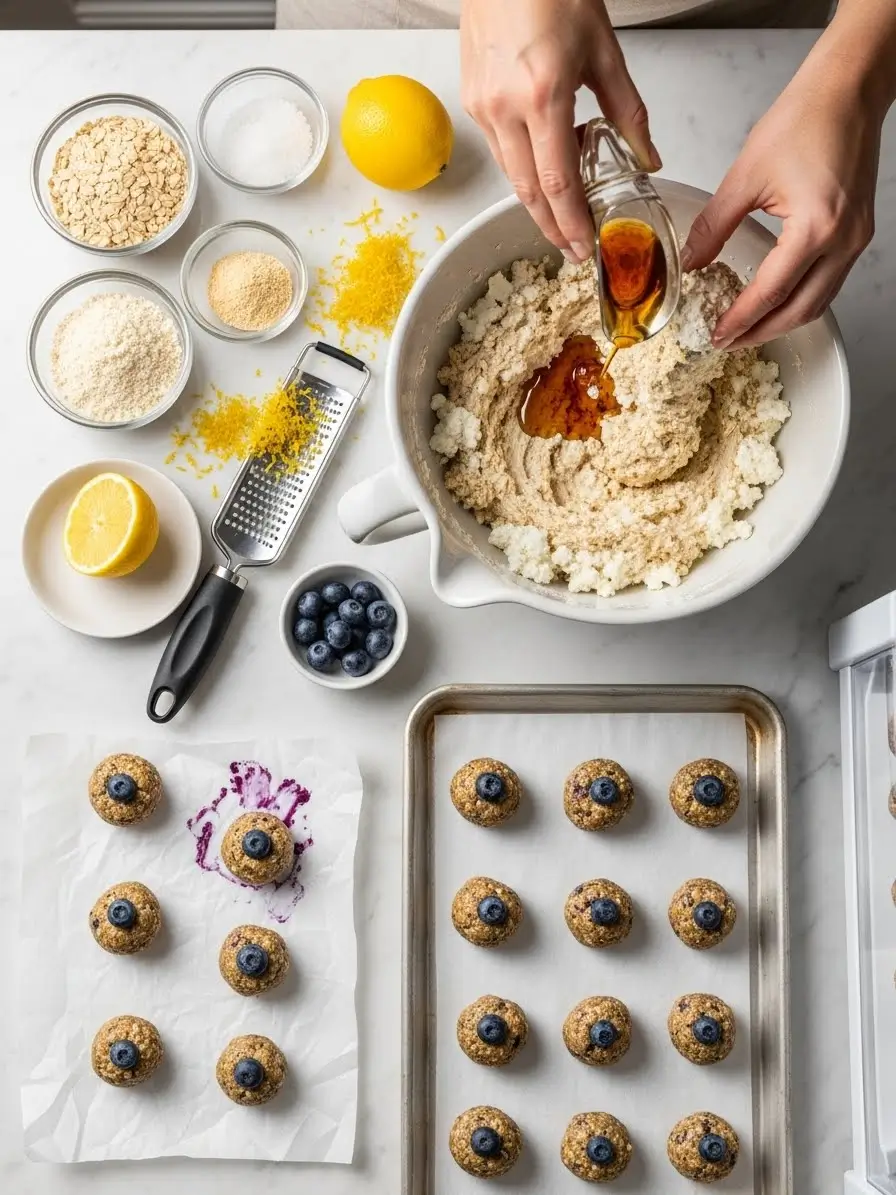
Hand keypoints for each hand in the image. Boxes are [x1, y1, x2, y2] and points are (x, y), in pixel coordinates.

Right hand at [460, 0, 660, 262]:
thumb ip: (628, 113)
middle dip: (552, 226)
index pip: (558, 182)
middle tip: (572, 247)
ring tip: (563, 213)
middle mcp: (505, 107)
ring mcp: (482, 106)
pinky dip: (523, 166)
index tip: (583, 246)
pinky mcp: (472, 100)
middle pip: (528, 191)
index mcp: (543, 95)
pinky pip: (499, 148)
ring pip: (511, 173)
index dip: (571, 222)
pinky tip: (544, 164)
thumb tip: (647, 157)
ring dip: (537, 199)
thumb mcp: (604, 52)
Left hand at [682, 56, 881, 348]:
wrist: (846, 90)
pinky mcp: (857, 232)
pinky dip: (800, 298)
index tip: (718, 335)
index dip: (741, 319)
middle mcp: (843, 240)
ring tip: (748, 329)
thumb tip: (691, 262)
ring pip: (819, 301)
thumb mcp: (745, 177)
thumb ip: (713, 226)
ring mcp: (855, 238)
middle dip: (762, 332)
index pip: (771, 292)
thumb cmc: (804, 120)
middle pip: (800, 310)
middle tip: (729, 342)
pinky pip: (829, 282)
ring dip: (782, 321)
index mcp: (815, 227)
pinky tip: (775, 301)